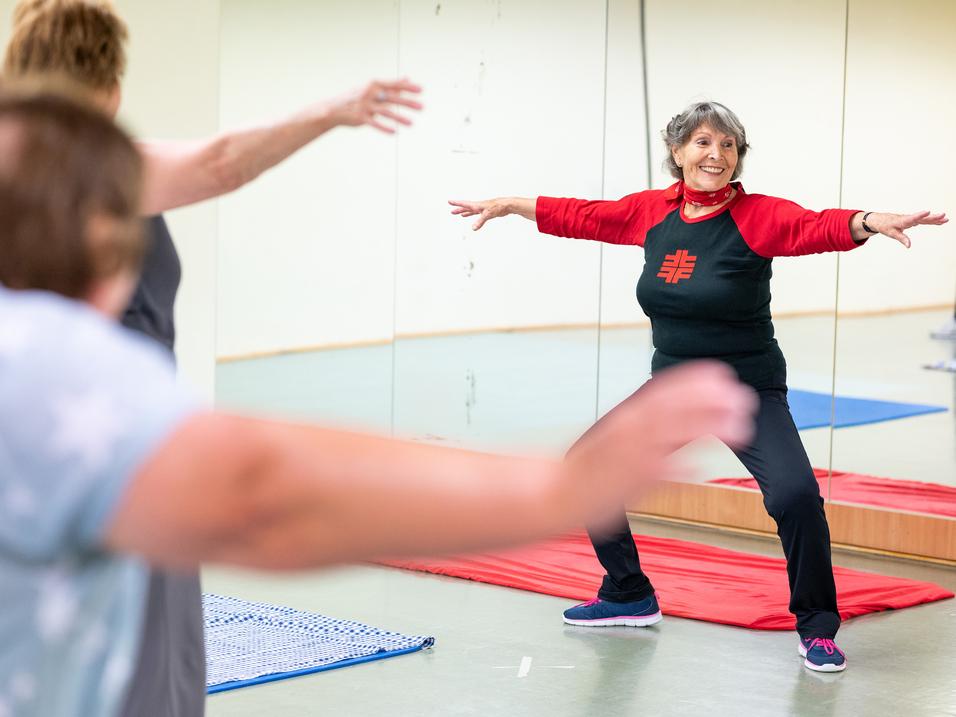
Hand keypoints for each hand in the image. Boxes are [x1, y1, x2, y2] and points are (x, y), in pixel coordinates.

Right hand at [327, 78, 422, 133]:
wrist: (334, 109)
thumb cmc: (357, 98)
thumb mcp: (373, 89)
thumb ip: (391, 86)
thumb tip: (407, 78)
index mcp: (374, 85)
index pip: (394, 85)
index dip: (408, 87)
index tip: (421, 90)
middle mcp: (370, 93)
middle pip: (392, 98)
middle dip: (408, 102)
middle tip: (422, 107)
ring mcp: (365, 105)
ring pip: (385, 112)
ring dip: (399, 117)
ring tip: (411, 123)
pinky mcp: (360, 118)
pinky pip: (374, 123)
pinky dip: (384, 128)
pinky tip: (394, 132)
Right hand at [448, 198, 513, 230]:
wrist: (507, 205)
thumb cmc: (498, 207)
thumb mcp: (488, 214)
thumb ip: (480, 221)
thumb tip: (473, 229)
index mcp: (477, 205)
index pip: (464, 204)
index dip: (456, 203)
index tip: (449, 201)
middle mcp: (478, 206)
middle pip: (466, 207)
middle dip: (458, 209)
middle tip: (451, 211)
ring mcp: (482, 209)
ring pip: (470, 210)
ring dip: (464, 212)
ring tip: (458, 214)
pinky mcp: (486, 212)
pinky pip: (476, 213)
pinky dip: (471, 215)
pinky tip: (469, 216)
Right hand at [563, 362, 756, 521]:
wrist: (558, 493)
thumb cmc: (590, 465)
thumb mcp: (616, 431)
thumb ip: (646, 421)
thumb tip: (680, 411)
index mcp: (626, 415)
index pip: (663, 390)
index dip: (694, 380)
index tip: (721, 374)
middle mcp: (630, 430)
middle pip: (674, 408)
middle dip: (710, 400)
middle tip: (740, 397)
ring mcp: (633, 455)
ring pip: (674, 435)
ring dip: (707, 427)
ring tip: (740, 426)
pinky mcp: (634, 483)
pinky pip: (665, 472)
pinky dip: (685, 466)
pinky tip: (705, 467)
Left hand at [864, 210, 947, 247]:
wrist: (880, 220)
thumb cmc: (885, 226)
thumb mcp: (892, 234)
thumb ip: (901, 239)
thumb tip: (909, 246)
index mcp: (903, 221)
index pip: (912, 218)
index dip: (920, 215)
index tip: (928, 211)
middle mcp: (909, 218)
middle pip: (922, 218)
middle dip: (933, 217)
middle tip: (944, 215)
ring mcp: (912, 219)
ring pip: (925, 219)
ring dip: (935, 219)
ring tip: (946, 219)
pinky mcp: (912, 220)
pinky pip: (923, 220)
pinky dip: (931, 221)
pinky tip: (939, 222)